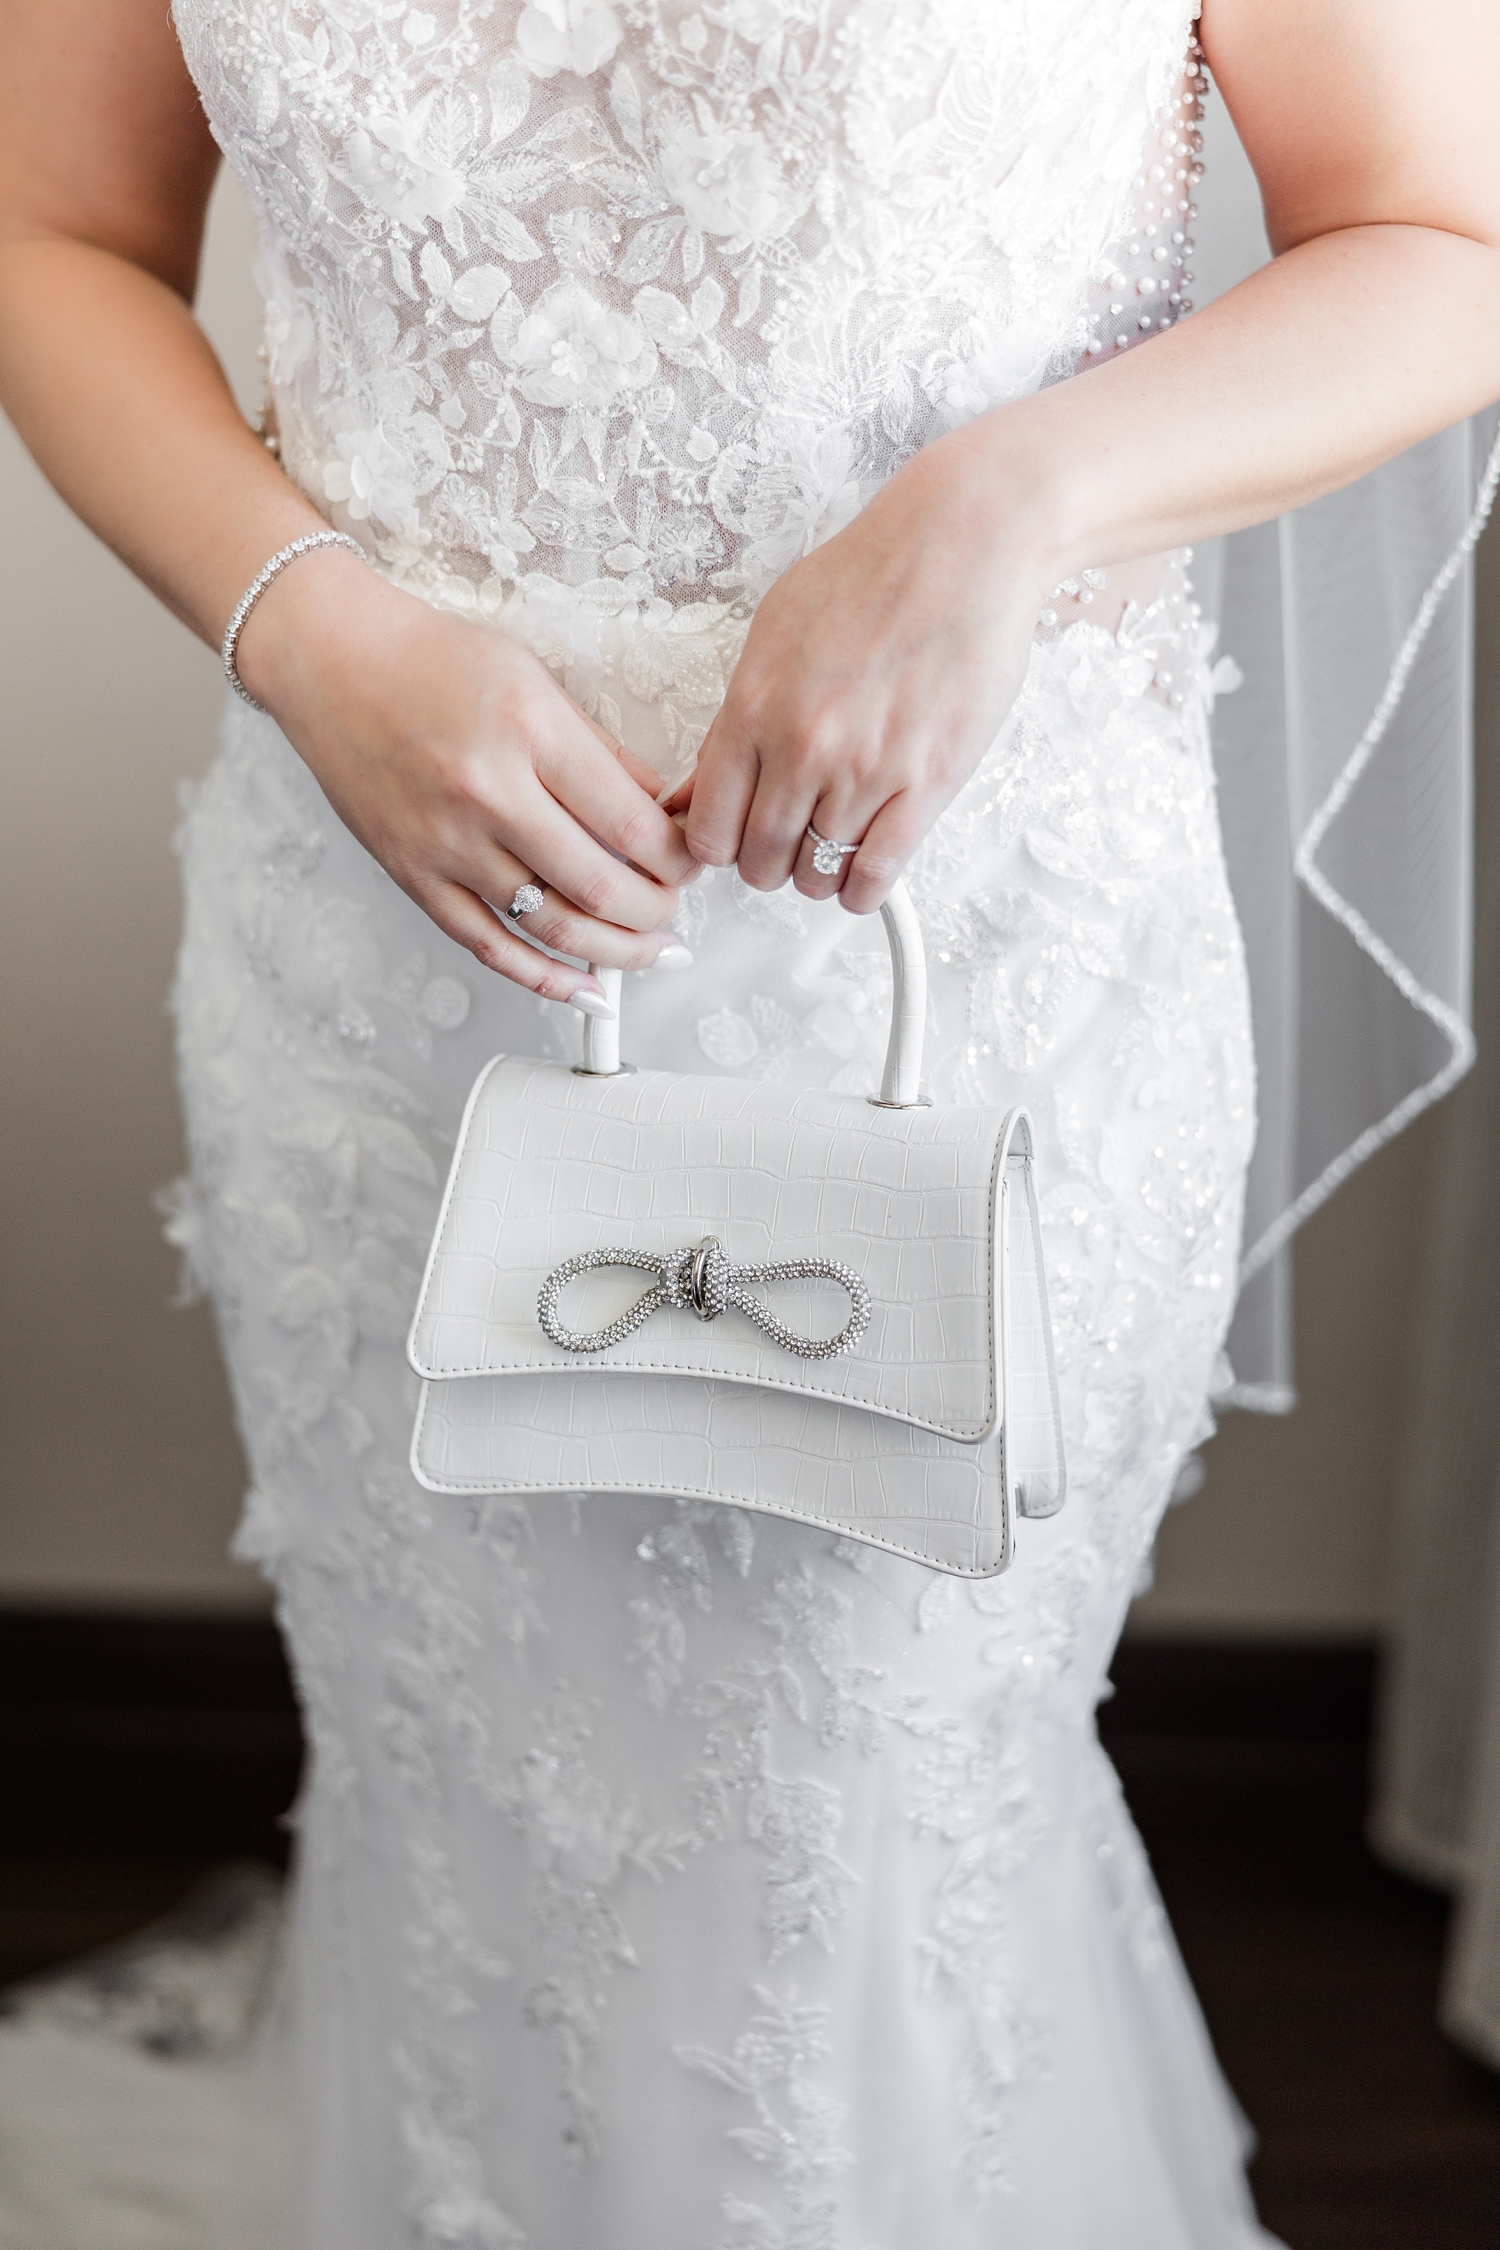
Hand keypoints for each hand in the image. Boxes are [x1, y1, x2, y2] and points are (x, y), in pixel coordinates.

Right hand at [236, 550, 697, 1010]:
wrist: (332, 666)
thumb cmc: (433, 663)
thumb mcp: (535, 682)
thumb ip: (602, 754)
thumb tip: (663, 814)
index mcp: (528, 733)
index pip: (631, 824)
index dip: (678, 857)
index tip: (690, 860)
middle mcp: (486, 794)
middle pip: (599, 885)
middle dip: (656, 910)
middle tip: (674, 907)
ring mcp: (446, 844)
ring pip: (551, 927)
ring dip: (615, 952)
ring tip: (648, 951)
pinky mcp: (415, 876)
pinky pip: (488, 946)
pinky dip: (545, 978)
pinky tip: (586, 989)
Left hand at [675, 428, 1055, 911]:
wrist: (962, 546)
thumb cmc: (871, 576)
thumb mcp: (772, 634)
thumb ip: (733, 720)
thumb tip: (696, 789)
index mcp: (753, 710)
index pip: (708, 827)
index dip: (719, 846)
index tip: (733, 841)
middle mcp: (802, 749)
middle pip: (759, 861)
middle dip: (766, 863)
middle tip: (783, 845)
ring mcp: (865, 773)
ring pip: (816, 874)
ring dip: (816, 874)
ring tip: (827, 849)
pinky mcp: (926, 786)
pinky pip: (876, 875)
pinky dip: (862, 891)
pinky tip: (862, 877)